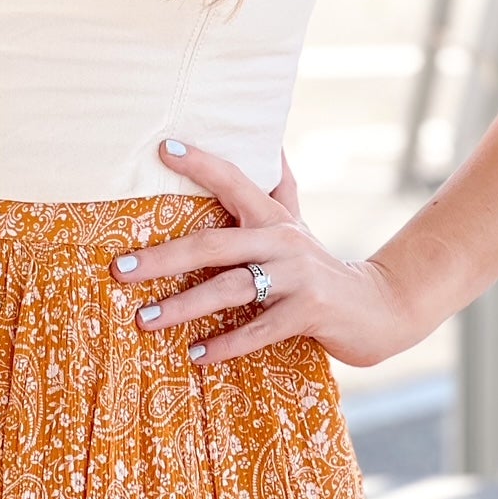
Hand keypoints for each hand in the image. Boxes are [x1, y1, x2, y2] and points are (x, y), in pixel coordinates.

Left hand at [107, 137, 426, 370]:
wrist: (378, 308)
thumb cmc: (320, 266)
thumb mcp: (298, 224)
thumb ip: (280, 188)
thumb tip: (272, 143)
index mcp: (273, 217)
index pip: (234, 179)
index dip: (201, 163)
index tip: (163, 148)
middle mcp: (282, 239)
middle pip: (213, 243)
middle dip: (162, 257)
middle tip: (120, 268)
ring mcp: (297, 276)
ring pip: (230, 288)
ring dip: (183, 306)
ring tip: (144, 319)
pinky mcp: (309, 313)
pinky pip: (258, 330)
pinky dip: (225, 344)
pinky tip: (196, 355)